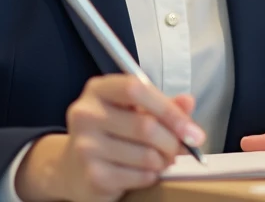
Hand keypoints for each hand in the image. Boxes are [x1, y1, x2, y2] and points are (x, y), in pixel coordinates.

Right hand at [16, 76, 204, 201]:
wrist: (72, 169)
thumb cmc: (110, 133)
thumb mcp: (133, 110)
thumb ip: (162, 104)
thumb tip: (188, 103)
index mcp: (98, 90)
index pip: (136, 89)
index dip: (169, 109)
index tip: (192, 130)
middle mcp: (86, 114)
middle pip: (146, 126)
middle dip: (173, 141)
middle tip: (181, 148)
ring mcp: (86, 146)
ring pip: (147, 155)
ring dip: (163, 161)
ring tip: (159, 159)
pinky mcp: (93, 176)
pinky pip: (140, 176)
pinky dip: (151, 175)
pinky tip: (143, 171)